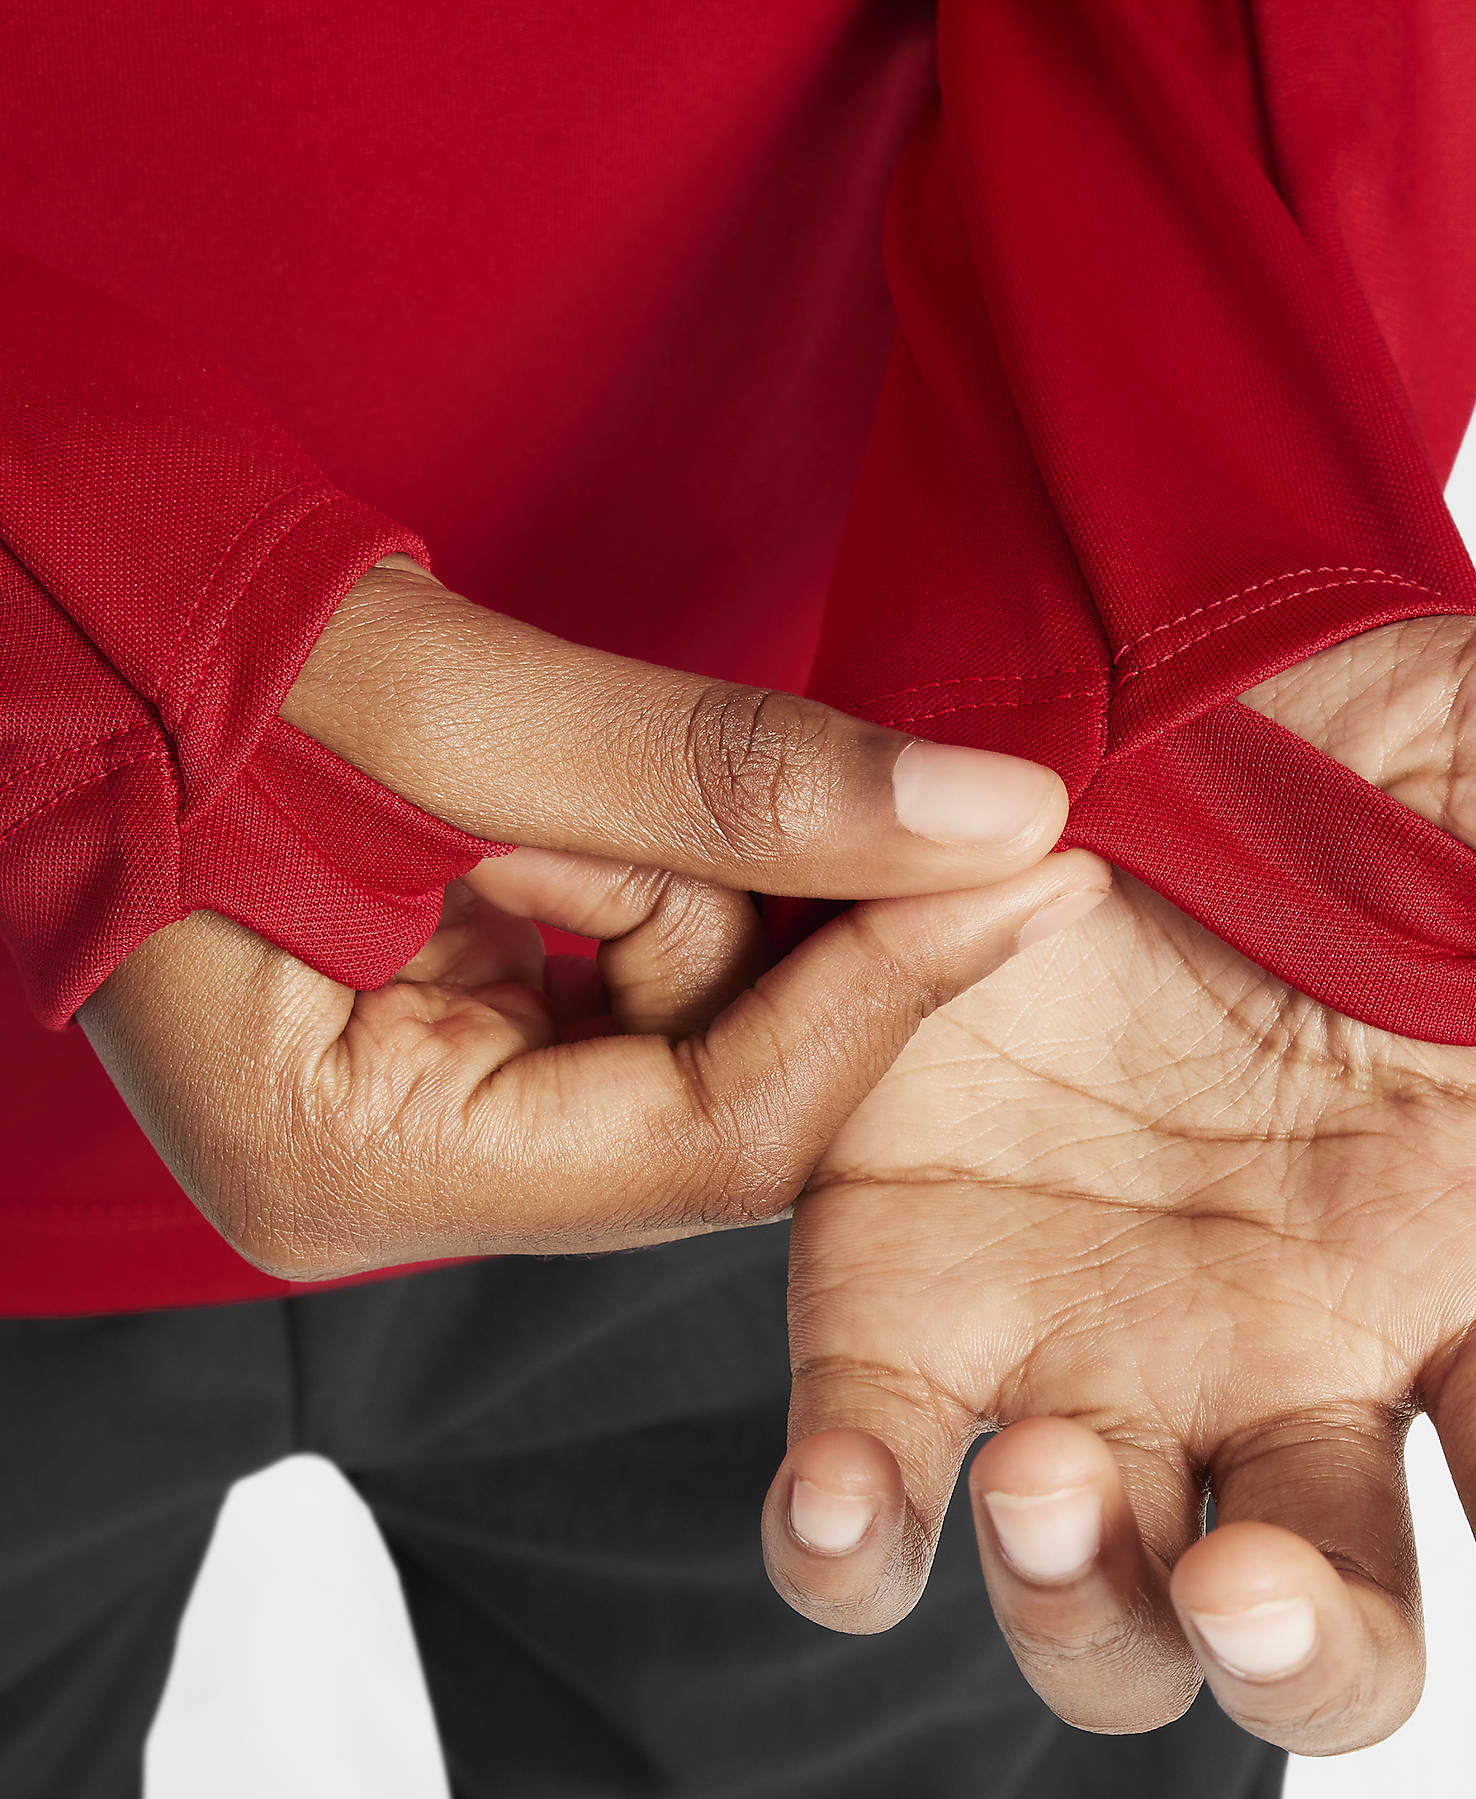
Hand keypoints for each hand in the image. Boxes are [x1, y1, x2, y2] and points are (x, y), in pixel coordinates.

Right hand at [81, 560, 1105, 1275]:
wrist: (10, 598)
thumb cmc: (142, 638)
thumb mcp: (440, 700)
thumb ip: (723, 776)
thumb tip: (995, 820)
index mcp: (346, 1161)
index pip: (705, 1138)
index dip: (881, 998)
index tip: (1037, 864)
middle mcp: (380, 1185)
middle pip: (709, 1106)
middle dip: (785, 933)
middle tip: (840, 784)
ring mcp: (403, 1123)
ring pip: (678, 1051)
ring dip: (704, 894)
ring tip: (586, 771)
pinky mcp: (427, 1049)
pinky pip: (619, 1002)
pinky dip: (656, 892)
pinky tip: (596, 808)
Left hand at [763, 615, 1475, 1751]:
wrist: (1089, 685)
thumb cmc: (1330, 737)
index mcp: (1457, 1260)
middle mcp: (1278, 1354)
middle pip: (1330, 1626)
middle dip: (1298, 1653)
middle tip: (1243, 1571)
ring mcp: (1082, 1348)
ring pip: (1103, 1614)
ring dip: (1079, 1605)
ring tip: (1043, 1475)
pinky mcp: (898, 1303)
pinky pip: (871, 1491)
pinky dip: (851, 1540)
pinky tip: (842, 1498)